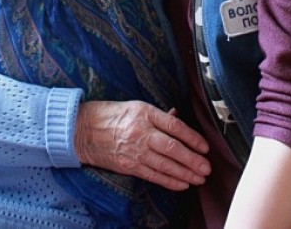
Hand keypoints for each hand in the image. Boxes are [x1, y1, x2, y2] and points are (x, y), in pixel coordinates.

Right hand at [74, 101, 210, 190]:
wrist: (83, 130)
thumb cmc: (111, 115)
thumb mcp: (136, 107)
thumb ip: (158, 115)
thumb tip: (177, 118)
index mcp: (145, 113)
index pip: (175, 127)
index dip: (193, 138)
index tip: (205, 147)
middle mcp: (141, 132)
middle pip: (173, 148)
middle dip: (193, 160)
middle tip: (207, 167)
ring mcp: (135, 150)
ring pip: (165, 165)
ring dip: (185, 173)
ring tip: (199, 178)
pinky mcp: (129, 165)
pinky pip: (153, 175)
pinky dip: (169, 181)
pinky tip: (182, 184)